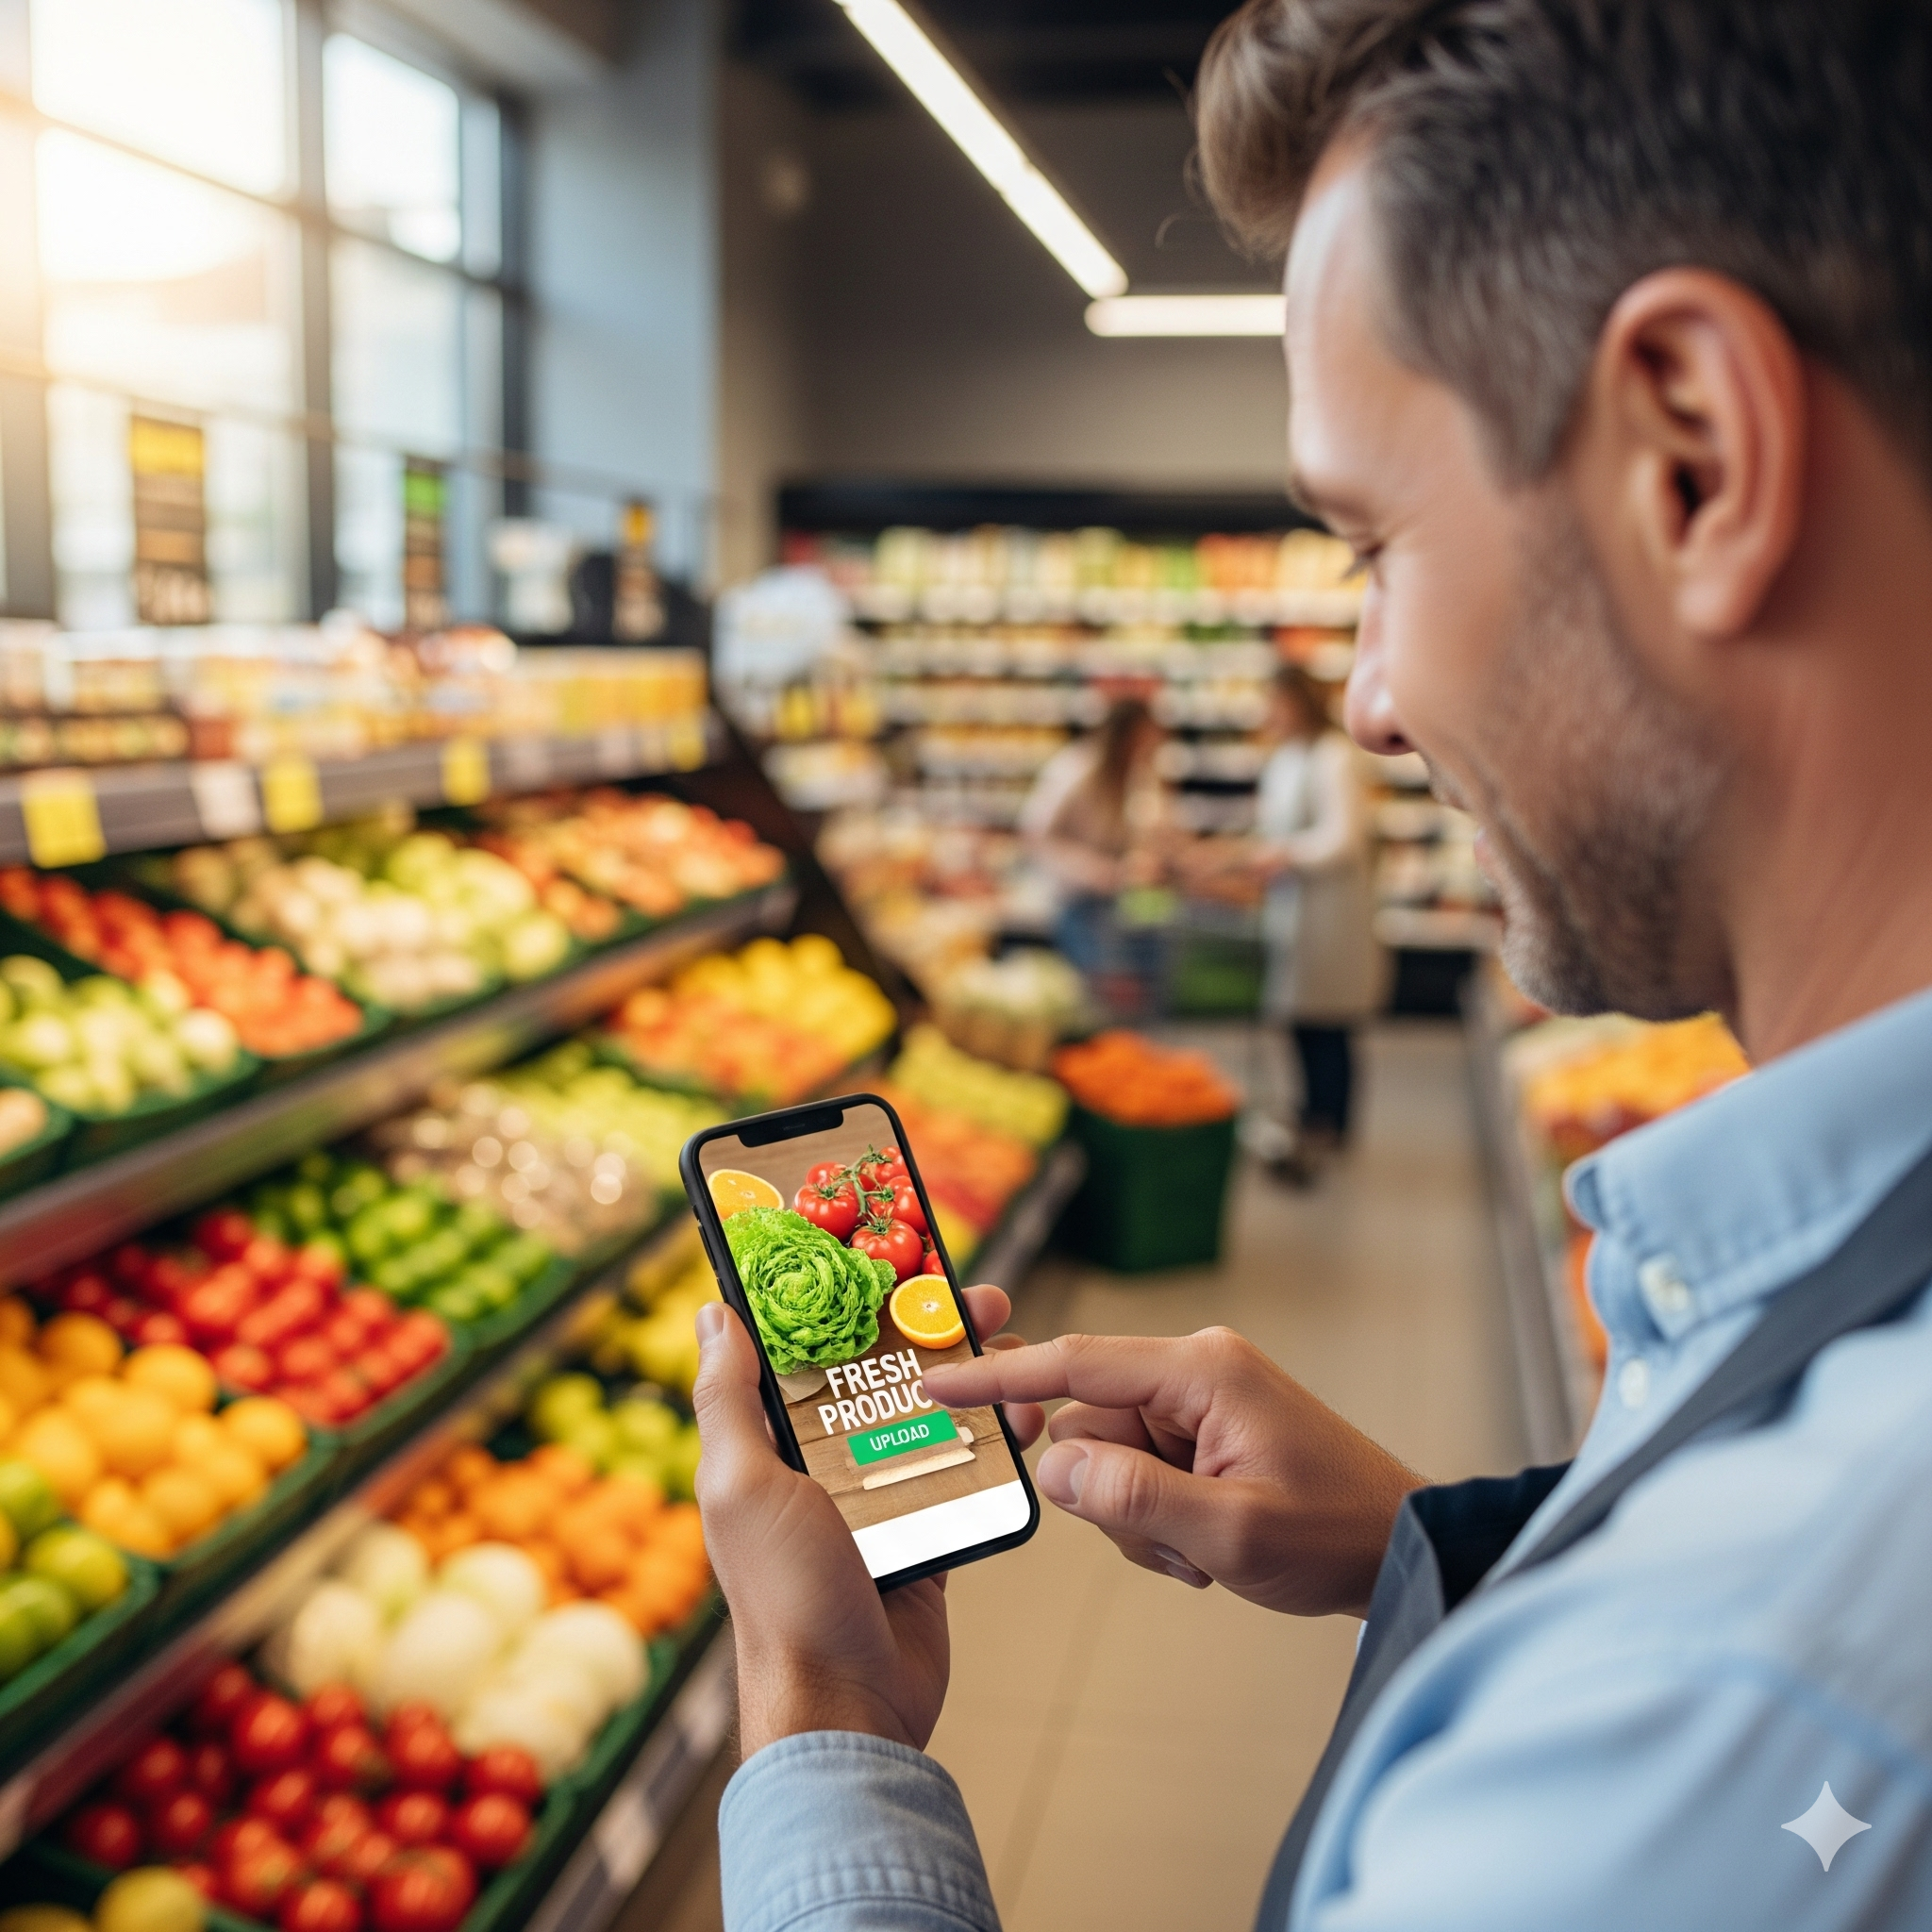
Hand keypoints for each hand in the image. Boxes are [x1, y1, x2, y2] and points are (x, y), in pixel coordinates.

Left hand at [691, 1284, 1038, 1756]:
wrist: (849, 1706)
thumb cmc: (785, 1598)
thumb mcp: (742, 1485)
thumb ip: (728, 1400)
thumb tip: (713, 1312)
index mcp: (770, 1442)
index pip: (803, 1345)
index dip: (840, 1294)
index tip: (882, 1246)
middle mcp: (821, 1459)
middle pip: (878, 1367)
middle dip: (925, 1322)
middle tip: (974, 1291)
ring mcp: (876, 1493)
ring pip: (928, 1408)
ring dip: (970, 1371)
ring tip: (1011, 1340)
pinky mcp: (923, 1527)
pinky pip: (962, 1465)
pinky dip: (992, 1435)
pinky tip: (1022, 1409)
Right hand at [923, 1328, 1418, 1618]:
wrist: (1400, 1547)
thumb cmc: (1335, 1534)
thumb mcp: (1228, 1531)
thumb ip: (1130, 1497)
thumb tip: (1050, 1466)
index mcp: (1200, 1370)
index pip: (1074, 1364)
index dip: (999, 1375)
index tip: (935, 1379)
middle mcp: (1193, 1370)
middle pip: (1086, 1425)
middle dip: (1107, 1495)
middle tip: (1169, 1540)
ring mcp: (1198, 1402)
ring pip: (1106, 1459)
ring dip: (1137, 1519)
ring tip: (1203, 1550)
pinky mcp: (1203, 1432)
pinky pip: (1137, 1473)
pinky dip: (1156, 1519)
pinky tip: (1207, 1546)